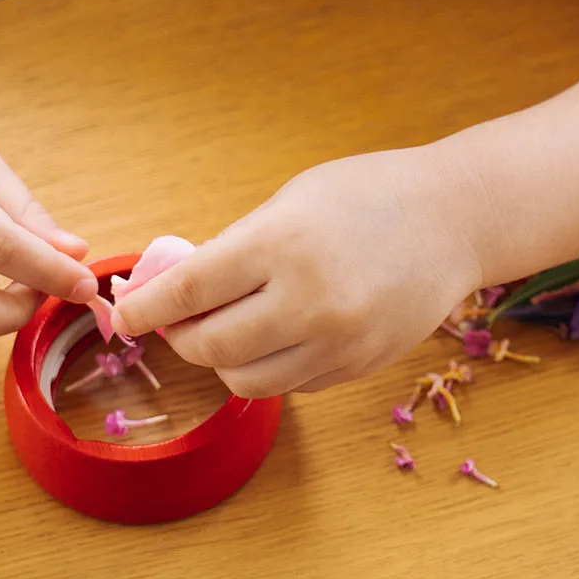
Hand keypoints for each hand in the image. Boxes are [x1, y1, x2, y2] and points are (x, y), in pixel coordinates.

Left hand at [113, 149, 483, 396]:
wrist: (455, 219)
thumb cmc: (369, 194)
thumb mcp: (292, 200)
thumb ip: (236, 247)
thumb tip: (179, 288)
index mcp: (282, 245)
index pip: (187, 291)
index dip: (144, 307)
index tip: (123, 313)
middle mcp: (309, 301)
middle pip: (209, 347)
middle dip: (179, 336)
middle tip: (176, 320)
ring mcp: (339, 342)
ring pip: (246, 380)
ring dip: (220, 359)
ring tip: (225, 328)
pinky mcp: (360, 366)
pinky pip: (290, 384)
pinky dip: (268, 366)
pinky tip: (275, 335)